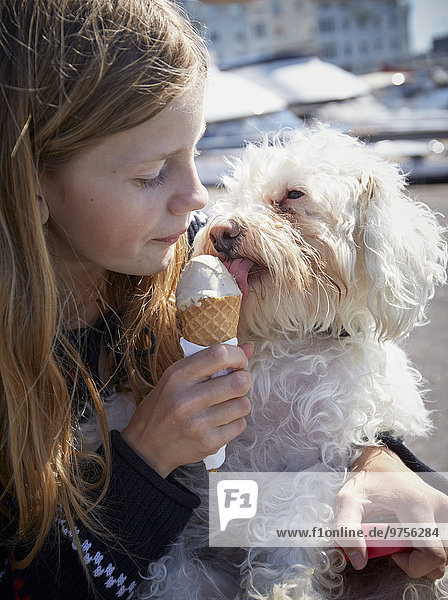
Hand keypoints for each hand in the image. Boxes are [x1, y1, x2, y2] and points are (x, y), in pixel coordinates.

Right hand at [121, 343, 253, 476]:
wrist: (146, 446)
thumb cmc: (163, 406)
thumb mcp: (177, 377)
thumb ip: (211, 361)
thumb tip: (249, 347)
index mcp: (177, 376)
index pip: (219, 355)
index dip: (238, 356)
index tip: (239, 362)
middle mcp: (187, 399)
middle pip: (239, 381)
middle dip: (243, 379)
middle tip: (235, 383)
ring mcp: (198, 423)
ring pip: (243, 404)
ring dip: (239, 402)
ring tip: (225, 404)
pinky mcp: (208, 442)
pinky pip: (240, 425)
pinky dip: (235, 421)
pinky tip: (220, 421)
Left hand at [334, 446, 447, 578]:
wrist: (383, 464)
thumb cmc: (366, 482)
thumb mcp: (348, 500)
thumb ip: (347, 530)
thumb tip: (359, 561)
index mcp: (416, 504)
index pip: (432, 554)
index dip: (413, 565)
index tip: (393, 553)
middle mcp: (439, 505)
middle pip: (442, 557)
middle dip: (419, 562)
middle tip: (398, 546)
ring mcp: (445, 508)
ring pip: (445, 552)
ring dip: (425, 555)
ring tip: (404, 539)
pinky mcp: (447, 511)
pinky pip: (445, 542)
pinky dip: (430, 547)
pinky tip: (414, 536)